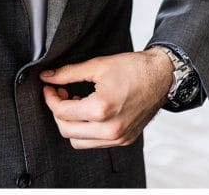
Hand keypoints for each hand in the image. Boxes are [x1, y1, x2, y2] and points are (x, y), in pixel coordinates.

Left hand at [39, 49, 172, 148]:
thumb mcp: (97, 66)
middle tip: (60, 93)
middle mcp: (111, 129)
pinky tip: (89, 112)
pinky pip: (95, 143)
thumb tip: (46, 77)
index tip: (49, 87)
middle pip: (67, 131)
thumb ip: (68, 73)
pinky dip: (86, 131)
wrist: (161, 76)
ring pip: (79, 142)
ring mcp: (119, 137)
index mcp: (102, 109)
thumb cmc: (133, 68)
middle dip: (58, 112)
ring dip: (71, 124)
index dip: (50, 98)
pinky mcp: (125, 140)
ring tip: (76, 103)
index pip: (62, 112)